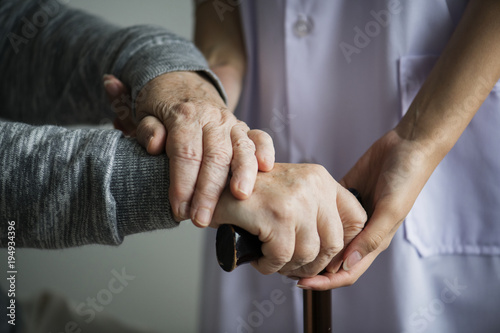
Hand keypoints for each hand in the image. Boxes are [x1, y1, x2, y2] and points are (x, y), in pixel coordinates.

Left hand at [103, 72, 274, 225]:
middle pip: (215, 156)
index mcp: (185, 116)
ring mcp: (231, 123)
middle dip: (209, 191)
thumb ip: (148, 130)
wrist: (182, 84)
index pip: (186, 153)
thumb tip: (156, 145)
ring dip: (242, 174)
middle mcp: (212, 118)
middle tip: (201, 219)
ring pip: (241, 148)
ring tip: (240, 197)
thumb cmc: (162, 107)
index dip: (183, 184)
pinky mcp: (244, 129)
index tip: (179, 209)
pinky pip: (260, 137)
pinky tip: (266, 168)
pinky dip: (265, 151)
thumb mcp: (145, 113)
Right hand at [211, 163, 366, 276]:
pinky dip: (269, 266)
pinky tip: (259, 259)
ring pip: (308, 254)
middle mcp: (313, 185)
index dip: (346, 245)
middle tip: (293, 267)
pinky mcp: (276, 215)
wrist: (213, 183)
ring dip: (288, 266)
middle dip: (314, 264)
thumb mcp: (291, 192)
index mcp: (320, 178)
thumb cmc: (251, 194)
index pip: (356, 218)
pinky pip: (281, 257)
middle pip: (333, 243)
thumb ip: (317, 211)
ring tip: (272, 261)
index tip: (328, 258)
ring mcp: (296, 200)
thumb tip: (338, 253)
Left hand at [297, 130, 436, 289]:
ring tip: (286, 244)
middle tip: (285, 266)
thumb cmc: (406, 179)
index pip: (347, 271)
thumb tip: (347, 265)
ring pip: (326, 237)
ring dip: (309, 243)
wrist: (408, 145)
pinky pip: (324, 210)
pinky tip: (295, 217)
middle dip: (311, 267)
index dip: (325, 282)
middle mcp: (360, 231)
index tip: (300, 283)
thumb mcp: (390, 210)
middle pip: (332, 258)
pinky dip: (311, 217)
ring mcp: (350, 214)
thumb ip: (371, 238)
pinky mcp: (344, 195)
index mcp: (374, 240)